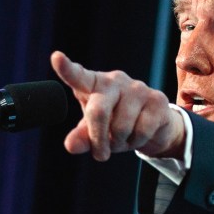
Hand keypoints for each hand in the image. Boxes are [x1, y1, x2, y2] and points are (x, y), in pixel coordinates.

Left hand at [50, 50, 184, 160]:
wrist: (154, 126)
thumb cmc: (116, 123)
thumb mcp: (95, 130)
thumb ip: (82, 136)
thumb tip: (71, 145)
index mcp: (94, 84)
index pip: (78, 76)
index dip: (66, 68)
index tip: (56, 58)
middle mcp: (115, 81)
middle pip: (99, 112)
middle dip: (98, 139)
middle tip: (100, 155)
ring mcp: (137, 88)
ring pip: (121, 127)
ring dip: (120, 143)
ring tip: (123, 139)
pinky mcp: (157, 100)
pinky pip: (141, 131)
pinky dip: (137, 142)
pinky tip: (139, 136)